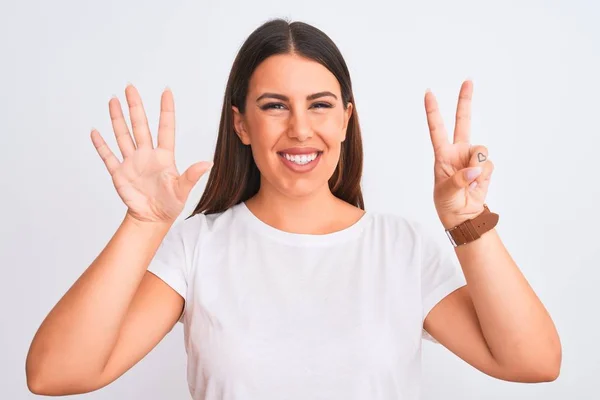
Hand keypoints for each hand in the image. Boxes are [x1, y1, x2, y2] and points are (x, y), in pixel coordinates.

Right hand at [91, 85, 212, 224]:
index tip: (166, 91)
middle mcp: (147, 155)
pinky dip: (101, 145)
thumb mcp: (182, 189)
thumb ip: (192, 175)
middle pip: (140, 126)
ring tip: (113, 100)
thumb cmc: (170, 204)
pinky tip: (95, 131)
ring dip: (117, 119)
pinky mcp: (120, 174)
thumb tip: (208, 163)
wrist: (153, 218)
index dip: (166, 110)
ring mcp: (132, 162)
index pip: (165, 128)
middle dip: (135, 106)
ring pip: (123, 136)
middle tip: (130, 87)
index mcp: (164, 157)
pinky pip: (108, 157)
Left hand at [424, 80, 493, 229]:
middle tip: (468, 80)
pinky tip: (477, 184)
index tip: (428, 93)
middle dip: (465, 101)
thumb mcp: (445, 192)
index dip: (433, 111)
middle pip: (462, 122)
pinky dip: (484, 176)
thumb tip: (474, 169)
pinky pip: (488, 164)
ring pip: (480, 149)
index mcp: (442, 155)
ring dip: (476, 165)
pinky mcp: (485, 166)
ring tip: (469, 182)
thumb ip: (458, 180)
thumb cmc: (447, 203)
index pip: (436, 129)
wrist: (464, 216)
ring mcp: (472, 158)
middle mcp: (458, 152)